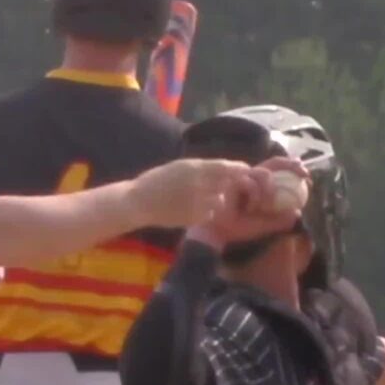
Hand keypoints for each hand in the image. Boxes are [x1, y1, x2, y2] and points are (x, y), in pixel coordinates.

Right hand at [127, 159, 257, 228]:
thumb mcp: (178, 167)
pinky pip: (210, 214)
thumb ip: (200, 169)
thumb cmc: (156, 181)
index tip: (246, 170)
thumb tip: (222, 169)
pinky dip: (207, 212)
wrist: (139, 202)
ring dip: (217, 200)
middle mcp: (200, 183)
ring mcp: (199, 201)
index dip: (239, 169)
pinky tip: (193, 210)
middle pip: (227, 184)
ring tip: (200, 199)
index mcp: (194, 167)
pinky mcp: (195, 217)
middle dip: (231, 186)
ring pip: (220, 201)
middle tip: (231, 187)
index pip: (225, 167)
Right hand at [187, 158, 308, 246]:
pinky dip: (255, 194)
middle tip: (304, 172)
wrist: (210, 231)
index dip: (290, 169)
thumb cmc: (231, 227)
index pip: (275, 172)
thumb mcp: (259, 226)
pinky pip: (249, 180)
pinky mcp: (227, 176)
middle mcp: (248, 177)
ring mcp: (238, 175)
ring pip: (263, 173)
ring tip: (264, 205)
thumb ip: (276, 221)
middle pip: (272, 164)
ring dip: (269, 189)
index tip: (306, 175)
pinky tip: (250, 207)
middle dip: (289, 165)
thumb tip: (297, 213)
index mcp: (255, 186)